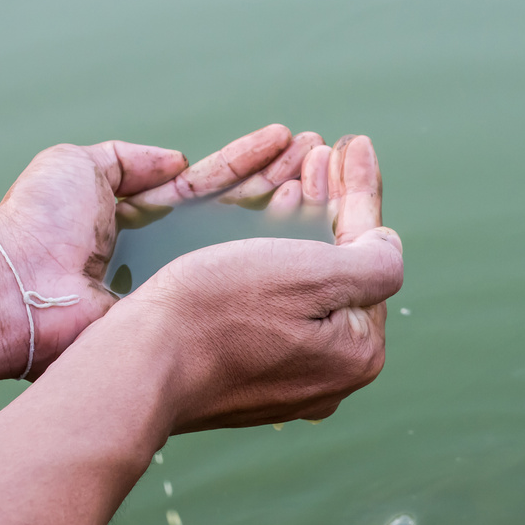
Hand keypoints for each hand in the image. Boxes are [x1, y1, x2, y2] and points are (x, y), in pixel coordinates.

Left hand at [0, 125, 322, 377]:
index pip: (209, 181)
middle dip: (280, 179)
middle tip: (323, 157)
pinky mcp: (188, 307)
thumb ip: (130, 158)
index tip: (289, 139)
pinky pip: (236, 274)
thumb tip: (179, 160)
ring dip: (286, 205)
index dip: (249, 161)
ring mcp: (182, 281)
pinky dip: (272, 248)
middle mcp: (170, 249)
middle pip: (237, 208)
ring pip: (245, 239)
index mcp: (142, 212)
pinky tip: (304, 220)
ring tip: (327, 176)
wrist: (19, 287)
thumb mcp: (78, 166)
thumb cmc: (40, 222)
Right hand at [98, 135, 401, 433]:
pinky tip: (265, 223)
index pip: (369, 255)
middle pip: (338, 271)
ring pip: (305, 286)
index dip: (361, 192)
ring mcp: (288, 380)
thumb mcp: (314, 275)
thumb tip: (386, 246)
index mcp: (358, 352)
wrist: (138, 365)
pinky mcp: (246, 375)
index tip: (357, 144)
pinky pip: (273, 306)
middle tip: (325, 152)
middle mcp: (330, 375)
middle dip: (331, 203)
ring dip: (303, 224)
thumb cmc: (219, 312)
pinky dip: (273, 260)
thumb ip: (375, 259)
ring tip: (298, 172)